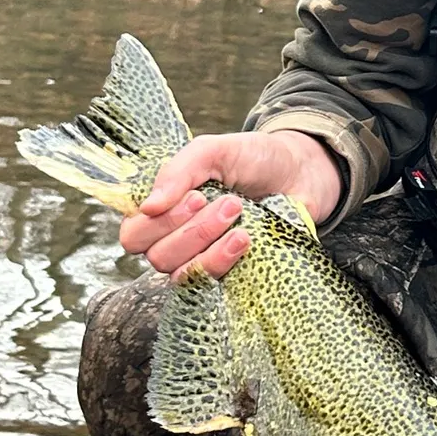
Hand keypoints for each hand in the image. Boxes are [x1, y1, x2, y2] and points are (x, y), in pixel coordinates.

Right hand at [118, 130, 342, 280]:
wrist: (301, 171)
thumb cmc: (253, 158)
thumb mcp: (215, 151)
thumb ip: (178, 170)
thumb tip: (147, 206)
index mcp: (164, 208)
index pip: (134, 232)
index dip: (156, 222)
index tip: (195, 196)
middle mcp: (175, 238)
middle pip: (154, 254)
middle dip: (190, 229)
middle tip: (227, 200)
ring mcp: (200, 260)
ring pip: (178, 273)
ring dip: (207, 242)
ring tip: (237, 212)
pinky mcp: (227, 275)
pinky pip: (208, 284)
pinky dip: (222, 260)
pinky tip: (244, 239)